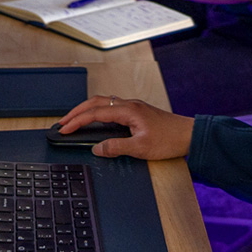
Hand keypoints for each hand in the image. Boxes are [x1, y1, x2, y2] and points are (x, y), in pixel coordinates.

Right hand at [58, 95, 194, 158]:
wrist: (189, 135)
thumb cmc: (169, 139)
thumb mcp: (140, 148)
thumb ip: (116, 147)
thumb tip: (97, 148)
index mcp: (127, 110)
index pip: (94, 113)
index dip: (77, 121)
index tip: (63, 129)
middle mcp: (129, 104)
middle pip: (95, 102)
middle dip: (76, 111)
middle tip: (62, 123)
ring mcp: (133, 106)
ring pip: (103, 103)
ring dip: (87, 110)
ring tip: (74, 120)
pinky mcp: (137, 111)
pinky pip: (111, 107)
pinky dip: (98, 112)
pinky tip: (96, 121)